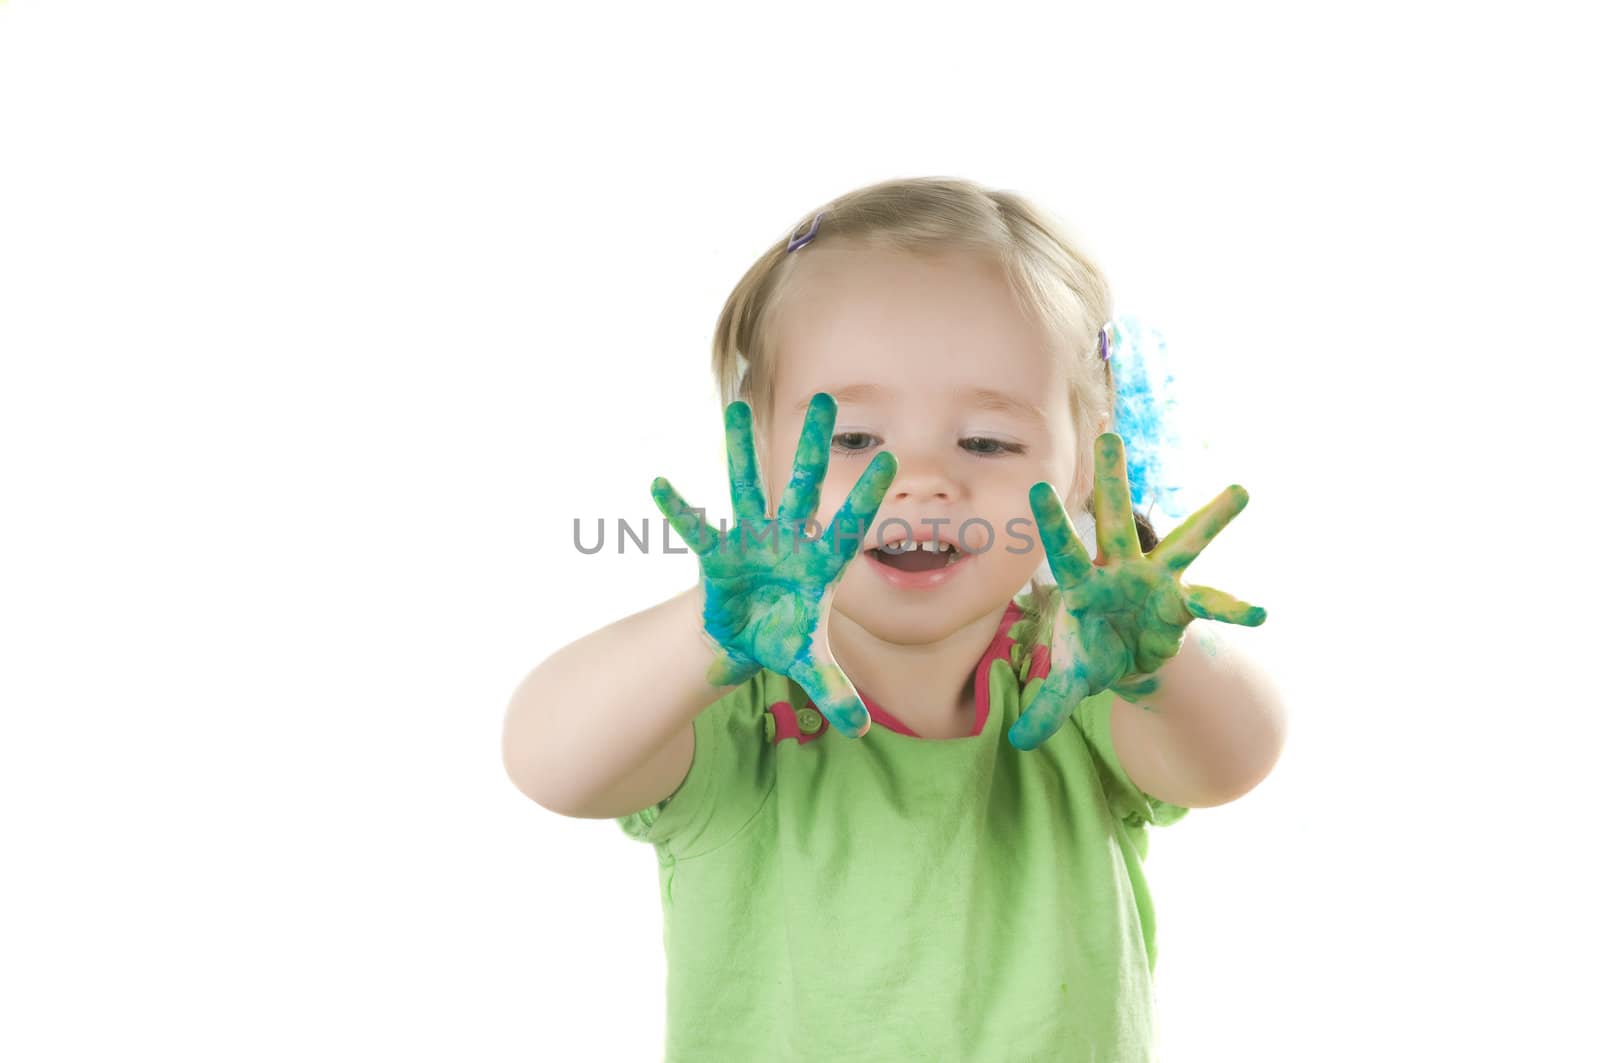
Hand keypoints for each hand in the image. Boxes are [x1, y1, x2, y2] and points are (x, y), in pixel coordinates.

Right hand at [650, 393, 897, 737]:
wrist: (741, 636)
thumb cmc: (781, 637)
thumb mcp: (807, 662)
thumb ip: (834, 689)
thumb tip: (861, 730)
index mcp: (820, 562)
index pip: (851, 525)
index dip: (868, 496)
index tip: (891, 460)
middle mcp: (788, 539)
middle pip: (803, 485)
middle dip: (813, 444)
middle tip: (826, 397)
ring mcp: (751, 539)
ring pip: (747, 485)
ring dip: (741, 448)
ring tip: (737, 404)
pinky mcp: (717, 552)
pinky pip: (697, 527)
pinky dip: (679, 509)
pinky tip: (660, 484)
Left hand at [1008, 433, 1265, 750]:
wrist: (1127, 659)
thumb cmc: (1091, 655)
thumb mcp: (1071, 680)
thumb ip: (1048, 705)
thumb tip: (1017, 743)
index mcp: (1083, 583)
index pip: (1061, 547)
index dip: (1048, 521)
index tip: (1034, 486)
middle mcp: (1121, 570)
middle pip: (1115, 520)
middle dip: (1111, 480)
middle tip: (1111, 435)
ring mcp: (1158, 581)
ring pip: (1184, 543)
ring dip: (1211, 518)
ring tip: (1241, 490)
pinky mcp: (1185, 603)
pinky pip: (1213, 604)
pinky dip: (1234, 610)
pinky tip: (1260, 615)